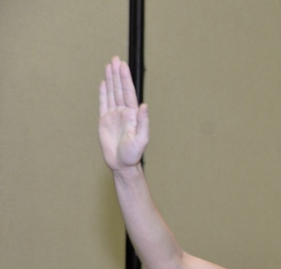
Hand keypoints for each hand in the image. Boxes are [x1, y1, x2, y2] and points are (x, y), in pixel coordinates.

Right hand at [98, 56, 148, 172]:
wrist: (122, 164)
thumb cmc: (134, 154)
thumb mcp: (141, 139)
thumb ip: (143, 122)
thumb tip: (144, 105)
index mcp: (132, 114)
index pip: (128, 92)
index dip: (125, 78)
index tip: (122, 65)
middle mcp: (123, 112)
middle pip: (119, 89)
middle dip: (118, 74)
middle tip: (115, 58)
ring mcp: (113, 115)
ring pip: (111, 93)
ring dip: (110, 80)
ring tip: (109, 65)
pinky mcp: (104, 121)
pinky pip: (103, 103)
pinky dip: (103, 92)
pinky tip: (103, 82)